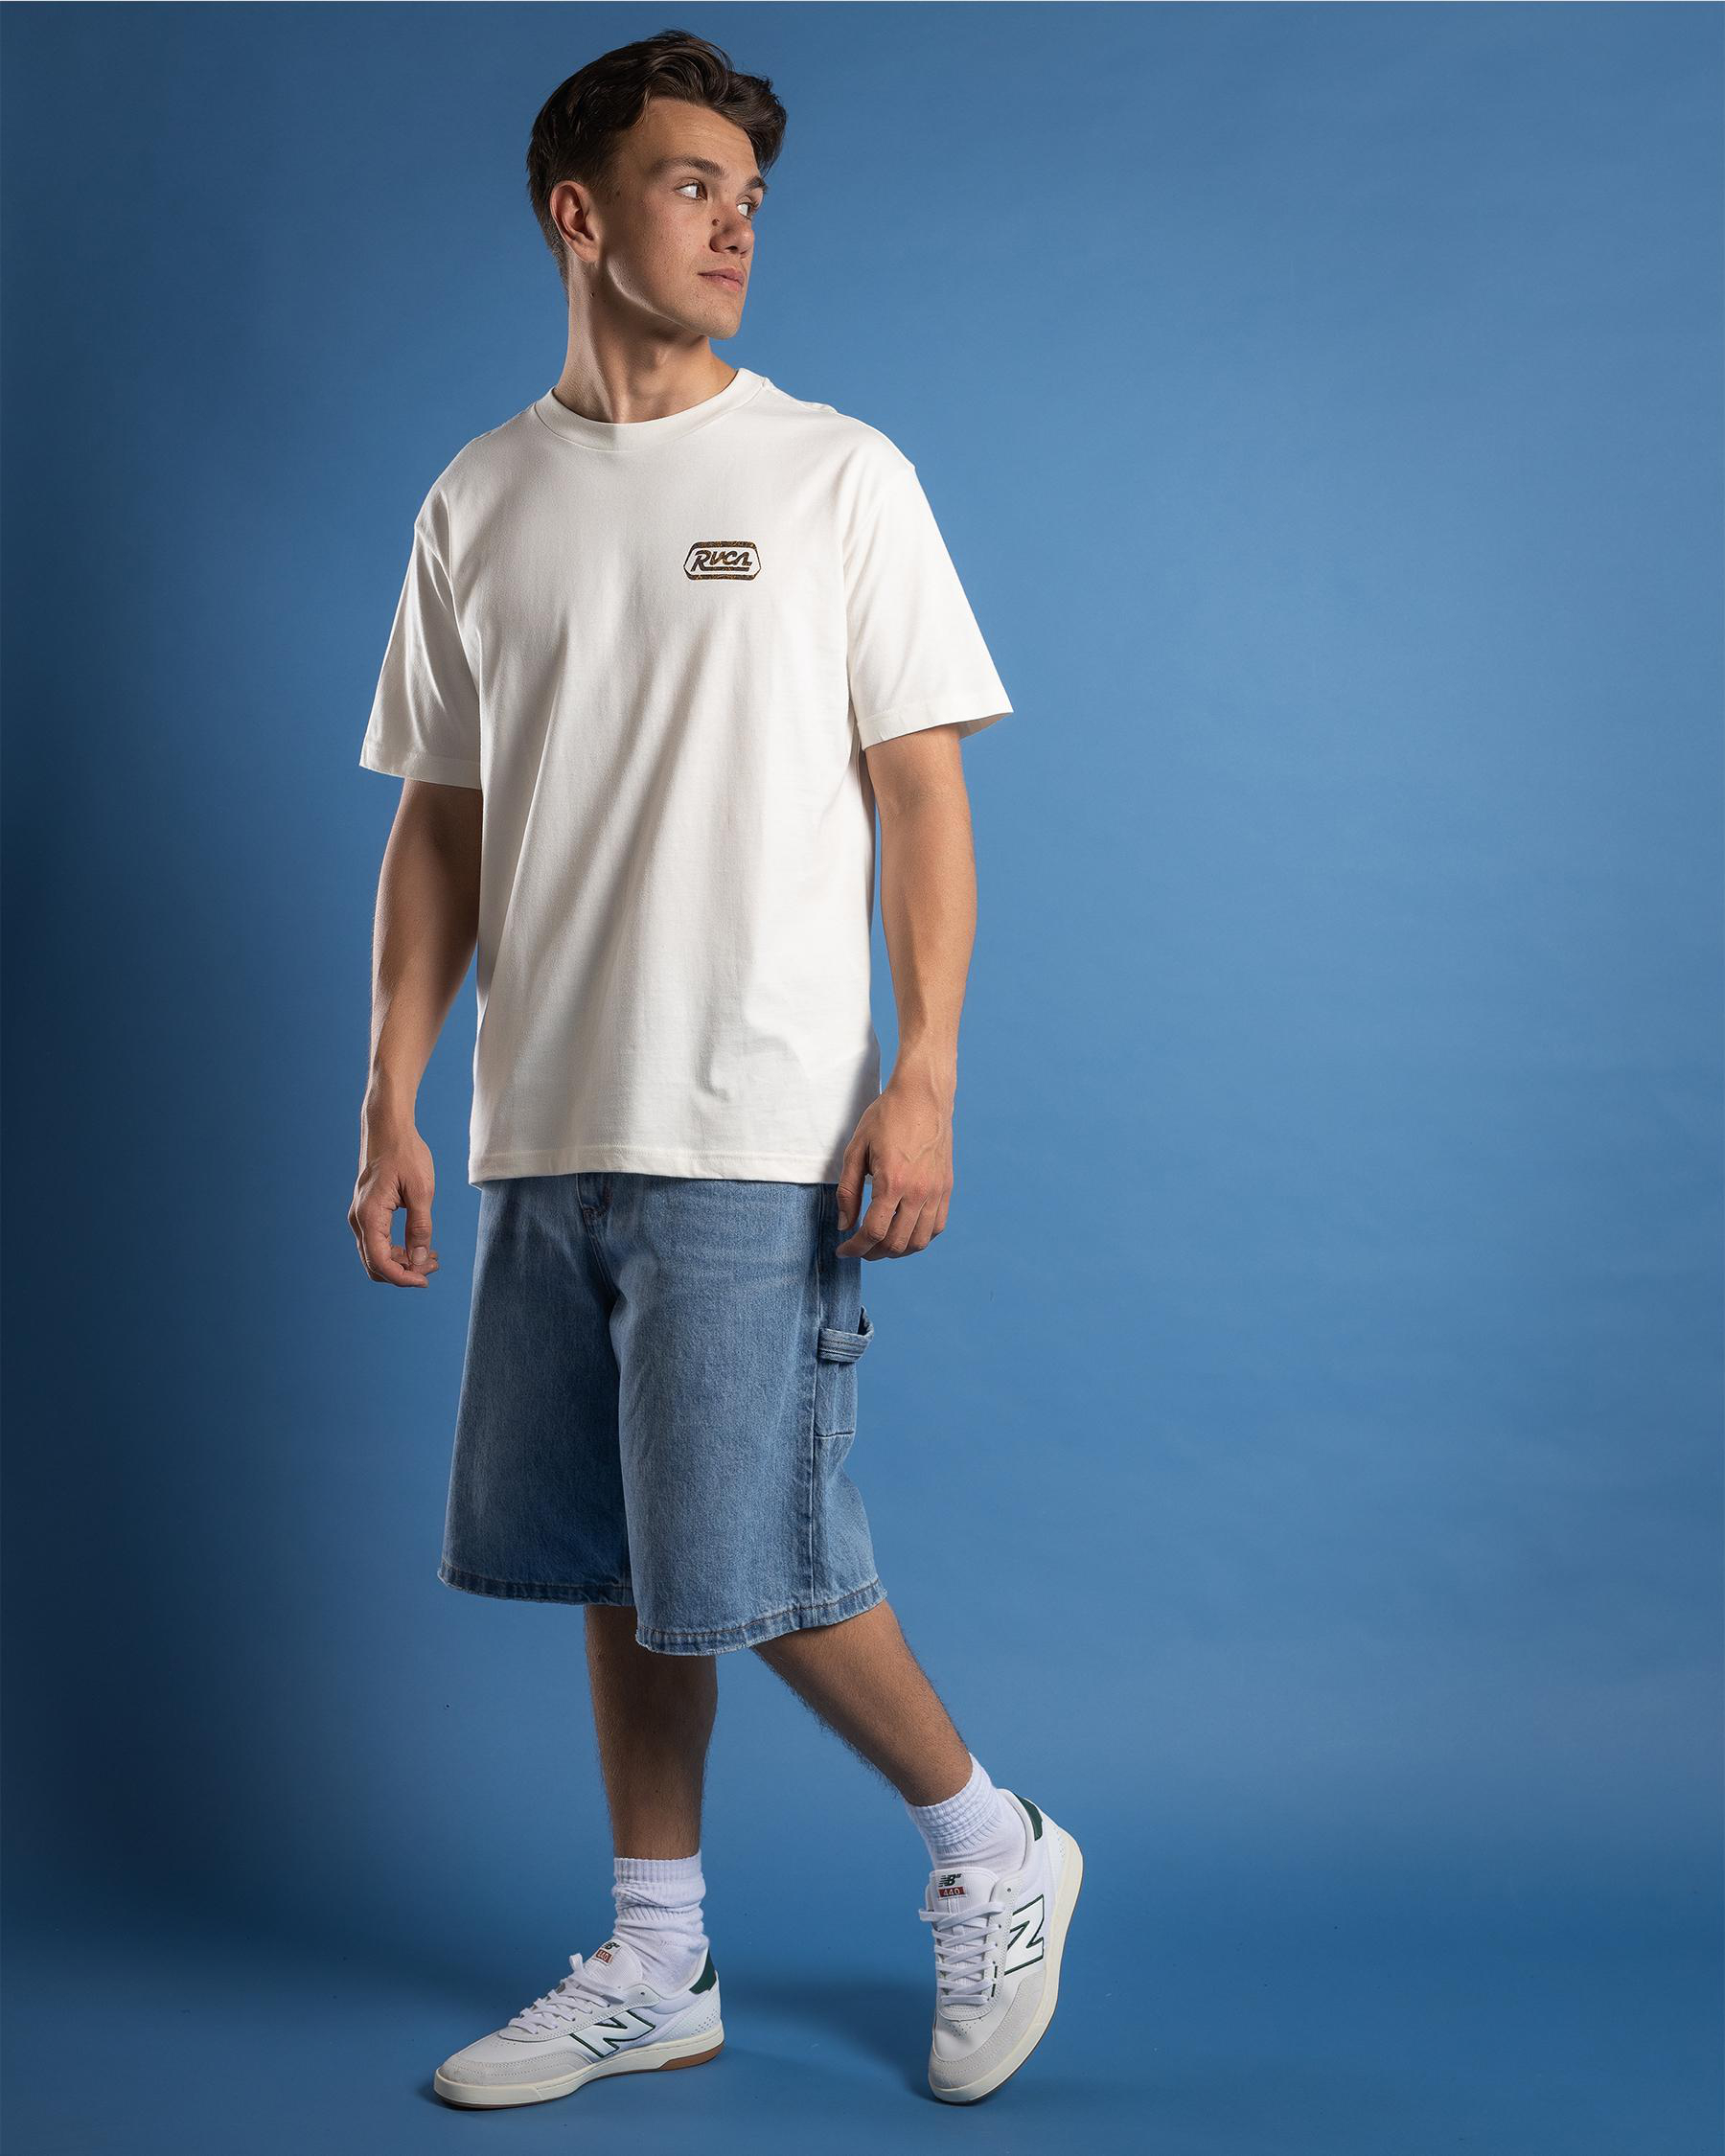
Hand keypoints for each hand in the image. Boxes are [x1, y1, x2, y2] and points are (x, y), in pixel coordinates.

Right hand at [350, 1128, 440, 1286]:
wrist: (388, 1128)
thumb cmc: (405, 1153)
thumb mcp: (421, 1191)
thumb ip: (420, 1227)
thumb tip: (420, 1260)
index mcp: (369, 1215)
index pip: (379, 1262)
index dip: (402, 1278)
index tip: (425, 1280)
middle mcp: (359, 1219)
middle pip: (375, 1264)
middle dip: (404, 1272)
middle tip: (434, 1266)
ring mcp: (360, 1216)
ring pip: (376, 1254)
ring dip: (402, 1262)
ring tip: (432, 1257)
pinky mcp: (367, 1212)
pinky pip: (377, 1241)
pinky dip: (397, 1250)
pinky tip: (420, 1246)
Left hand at [835, 1076, 953, 1258]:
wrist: (923, 1096)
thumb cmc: (887, 1117)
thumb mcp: (856, 1150)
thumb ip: (848, 1191)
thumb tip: (844, 1225)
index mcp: (892, 1182)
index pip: (873, 1233)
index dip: (855, 1249)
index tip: (843, 1250)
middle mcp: (918, 1192)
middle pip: (896, 1244)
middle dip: (872, 1253)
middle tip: (858, 1247)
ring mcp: (936, 1192)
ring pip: (918, 1242)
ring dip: (896, 1250)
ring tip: (880, 1243)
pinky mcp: (946, 1188)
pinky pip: (936, 1227)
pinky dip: (918, 1238)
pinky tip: (903, 1231)